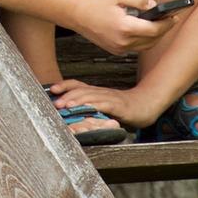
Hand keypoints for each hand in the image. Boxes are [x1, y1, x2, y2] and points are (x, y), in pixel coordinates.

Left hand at [48, 80, 163, 130]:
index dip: (64, 85)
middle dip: (66, 95)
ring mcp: (110, 98)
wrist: (146, 105)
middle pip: (81, 90)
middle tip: (54, 102)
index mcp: (96, 92)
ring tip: (65, 105)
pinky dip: (94, 105)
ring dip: (76, 100)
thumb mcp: (103, 105)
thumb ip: (90, 107)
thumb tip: (70, 112)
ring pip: (90, 96)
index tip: (52, 88)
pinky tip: (87, 108)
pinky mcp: (118, 105)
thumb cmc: (123, 108)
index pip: (77, 85)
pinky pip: (105, 104)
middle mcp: (101, 92)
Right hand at [68, 0, 172, 55]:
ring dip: (155, 37)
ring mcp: (119, 48)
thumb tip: (153, 6)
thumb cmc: (96, 3)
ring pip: (146, 46)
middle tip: (171, 20)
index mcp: (125, 27)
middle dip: (163, 30)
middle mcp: (123, 42)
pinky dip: (144, 40)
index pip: (154, 30)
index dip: (166, 24)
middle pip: (152, 40)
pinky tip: (146, 31)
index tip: (174, 17)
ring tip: (161, 25)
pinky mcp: (116, 51)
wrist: (76, 15)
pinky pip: (136, 48)